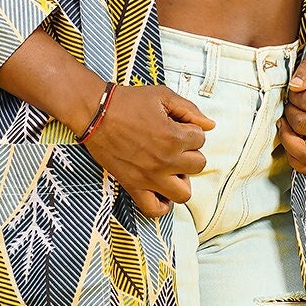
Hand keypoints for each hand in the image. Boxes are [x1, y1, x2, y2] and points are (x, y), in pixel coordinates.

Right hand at [86, 83, 215, 217]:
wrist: (95, 113)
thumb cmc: (127, 102)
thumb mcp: (162, 95)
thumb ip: (189, 110)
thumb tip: (210, 125)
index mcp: (174, 137)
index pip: (201, 139)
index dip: (191, 130)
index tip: (177, 126)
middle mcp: (165, 161)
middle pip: (198, 165)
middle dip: (190, 152)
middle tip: (174, 144)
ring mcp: (150, 177)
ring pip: (184, 193)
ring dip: (182, 180)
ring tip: (171, 168)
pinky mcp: (133, 186)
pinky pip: (154, 209)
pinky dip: (162, 205)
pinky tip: (162, 191)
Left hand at [277, 45, 305, 175]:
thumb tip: (295, 85)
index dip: (295, 93)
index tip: (298, 90)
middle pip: (301, 125)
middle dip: (290, 112)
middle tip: (293, 106)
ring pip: (303, 152)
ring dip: (288, 136)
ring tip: (288, 123)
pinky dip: (293, 158)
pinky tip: (292, 140)